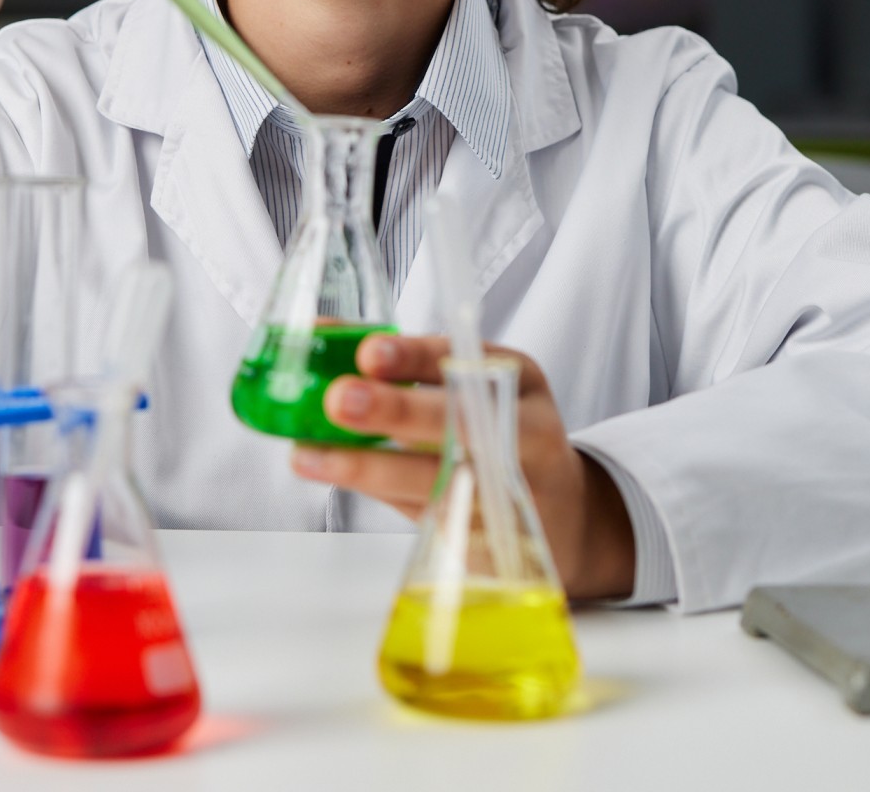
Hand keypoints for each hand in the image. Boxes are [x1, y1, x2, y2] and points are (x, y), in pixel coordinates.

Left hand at [288, 334, 636, 600]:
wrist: (560, 515)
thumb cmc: (497, 435)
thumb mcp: (473, 386)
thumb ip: (405, 366)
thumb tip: (321, 329)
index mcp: (515, 380)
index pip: (466, 360)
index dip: (415, 357)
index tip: (370, 352)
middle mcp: (521, 433)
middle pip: (460, 423)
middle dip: (397, 410)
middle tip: (340, 399)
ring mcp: (508, 493)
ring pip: (435, 481)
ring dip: (366, 467)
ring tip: (309, 455)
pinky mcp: (485, 540)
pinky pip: (425, 517)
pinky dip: (375, 494)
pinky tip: (335, 477)